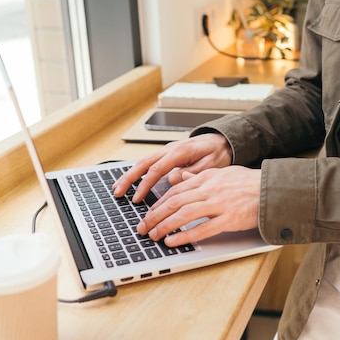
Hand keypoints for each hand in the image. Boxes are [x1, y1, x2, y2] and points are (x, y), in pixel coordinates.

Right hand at [112, 133, 231, 201]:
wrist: (221, 140)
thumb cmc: (217, 153)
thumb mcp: (210, 165)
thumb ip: (191, 172)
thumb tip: (172, 180)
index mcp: (180, 151)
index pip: (157, 169)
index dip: (145, 185)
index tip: (137, 198)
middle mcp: (170, 149)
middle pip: (144, 163)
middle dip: (129, 178)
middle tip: (118, 192)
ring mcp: (167, 151)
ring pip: (143, 162)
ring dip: (129, 175)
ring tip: (118, 188)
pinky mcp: (167, 154)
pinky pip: (149, 163)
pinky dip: (137, 172)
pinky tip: (130, 181)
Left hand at [137, 166, 260, 246]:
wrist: (272, 189)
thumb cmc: (247, 183)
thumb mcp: (221, 174)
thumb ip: (199, 177)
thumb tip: (181, 177)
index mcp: (206, 178)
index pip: (174, 191)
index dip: (158, 204)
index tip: (148, 214)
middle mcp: (209, 190)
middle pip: (174, 202)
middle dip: (155, 216)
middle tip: (143, 228)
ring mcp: (219, 204)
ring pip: (184, 215)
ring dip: (165, 226)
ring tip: (153, 236)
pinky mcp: (229, 219)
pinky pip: (202, 229)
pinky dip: (185, 236)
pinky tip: (172, 241)